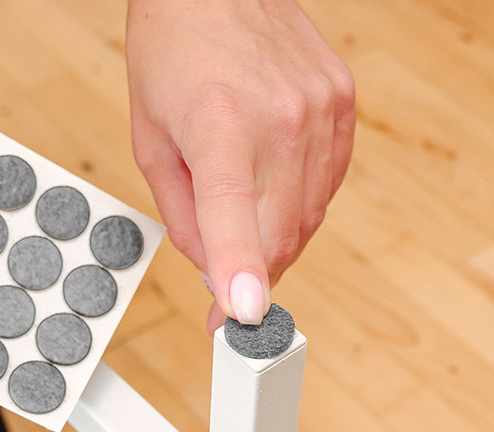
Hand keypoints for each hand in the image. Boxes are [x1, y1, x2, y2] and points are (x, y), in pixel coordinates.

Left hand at [126, 0, 354, 332]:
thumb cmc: (173, 51)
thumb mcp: (151, 140)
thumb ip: (183, 216)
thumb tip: (214, 273)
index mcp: (221, 125)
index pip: (236, 218)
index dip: (241, 274)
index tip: (245, 318)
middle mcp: (282, 118)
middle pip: (280, 234)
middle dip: (254, 277)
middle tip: (230, 298)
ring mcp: (321, 111)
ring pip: (309, 217)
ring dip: (278, 243)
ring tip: (245, 228)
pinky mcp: (342, 104)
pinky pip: (328, 184)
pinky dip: (301, 205)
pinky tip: (274, 191)